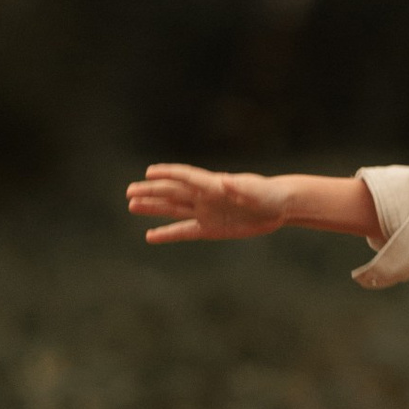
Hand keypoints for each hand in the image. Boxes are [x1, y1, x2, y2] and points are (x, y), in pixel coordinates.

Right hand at [127, 164, 362, 244]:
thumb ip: (239, 187)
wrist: (279, 207)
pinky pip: (184, 231)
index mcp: (213, 184)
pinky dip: (168, 234)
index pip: (186, 177)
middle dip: (152, 192)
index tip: (148, 173)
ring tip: (132, 205)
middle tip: (129, 191)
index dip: (168, 174)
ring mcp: (206, 212)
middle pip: (173, 193)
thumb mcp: (255, 191)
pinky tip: (150, 236)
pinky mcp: (210, 229)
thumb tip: (225, 181)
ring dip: (153, 208)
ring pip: (173, 210)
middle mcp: (205, 197)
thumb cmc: (268, 194)